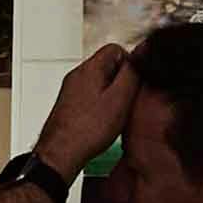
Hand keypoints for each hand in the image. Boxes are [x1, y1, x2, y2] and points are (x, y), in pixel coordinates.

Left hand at [29, 43, 138, 184]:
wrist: (61, 153)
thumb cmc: (87, 130)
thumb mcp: (120, 99)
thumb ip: (132, 73)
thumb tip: (141, 53)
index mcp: (90, 68)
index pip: (115, 49)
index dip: (130, 65)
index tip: (133, 84)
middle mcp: (77, 75)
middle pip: (107, 66)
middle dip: (121, 82)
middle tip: (125, 102)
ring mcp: (71, 90)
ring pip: (99, 82)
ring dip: (111, 95)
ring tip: (114, 115)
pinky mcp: (69, 104)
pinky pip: (91, 96)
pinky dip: (100, 106)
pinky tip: (103, 122)